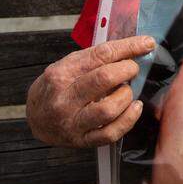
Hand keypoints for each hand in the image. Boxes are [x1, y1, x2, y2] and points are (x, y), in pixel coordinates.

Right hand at [26, 35, 154, 147]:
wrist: (36, 117)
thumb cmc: (57, 87)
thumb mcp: (69, 64)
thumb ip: (96, 57)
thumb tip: (131, 49)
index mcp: (61, 74)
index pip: (101, 55)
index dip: (129, 47)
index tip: (146, 43)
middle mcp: (64, 99)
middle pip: (104, 79)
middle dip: (127, 70)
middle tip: (132, 69)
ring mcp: (72, 122)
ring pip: (108, 109)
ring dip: (126, 96)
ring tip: (126, 90)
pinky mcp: (82, 140)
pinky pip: (111, 133)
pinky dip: (129, 119)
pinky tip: (134, 108)